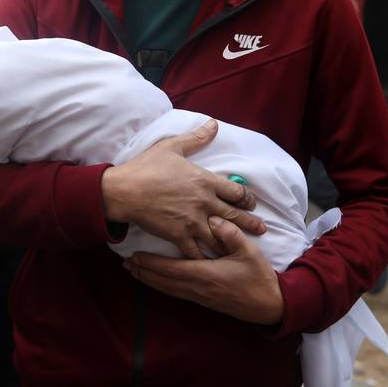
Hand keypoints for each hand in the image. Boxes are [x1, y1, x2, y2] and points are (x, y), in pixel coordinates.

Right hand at [101, 119, 266, 258]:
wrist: (125, 190)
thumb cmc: (147, 167)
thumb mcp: (173, 146)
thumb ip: (197, 138)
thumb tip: (214, 124)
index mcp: (205, 180)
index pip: (236, 191)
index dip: (247, 198)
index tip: (251, 203)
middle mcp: (204, 202)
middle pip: (235, 216)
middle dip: (251, 223)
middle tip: (262, 229)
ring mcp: (192, 221)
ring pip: (220, 237)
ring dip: (233, 243)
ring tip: (242, 249)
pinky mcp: (179, 236)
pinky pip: (197, 252)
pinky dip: (206, 259)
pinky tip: (213, 264)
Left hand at [125, 216, 283, 324]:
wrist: (268, 305)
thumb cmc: (258, 277)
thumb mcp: (248, 252)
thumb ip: (230, 234)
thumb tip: (213, 219)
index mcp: (205, 274)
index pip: (170, 269)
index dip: (151, 263)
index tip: (135, 255)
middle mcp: (197, 287)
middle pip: (163, 281)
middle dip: (144, 272)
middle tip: (126, 263)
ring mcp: (199, 296)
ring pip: (167, 289)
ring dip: (150, 280)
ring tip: (134, 271)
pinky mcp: (203, 300)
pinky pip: (176, 292)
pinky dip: (162, 286)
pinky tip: (157, 281)